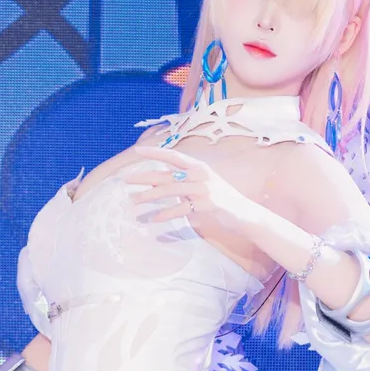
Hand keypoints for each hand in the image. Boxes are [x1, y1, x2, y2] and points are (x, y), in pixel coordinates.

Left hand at [124, 148, 261, 236]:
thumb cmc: (221, 198)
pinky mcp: (206, 205)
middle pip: (166, 174)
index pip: (173, 156)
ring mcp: (203, 189)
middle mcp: (200, 175)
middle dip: (144, 177)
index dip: (155, 153)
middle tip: (125, 180)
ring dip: (150, 196)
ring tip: (134, 201)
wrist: (243, 212)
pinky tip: (154, 219)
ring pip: (170, 191)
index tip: (138, 151)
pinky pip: (180, 209)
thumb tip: (163, 179)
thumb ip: (186, 180)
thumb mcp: (204, 183)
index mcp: (198, 167)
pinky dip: (165, 214)